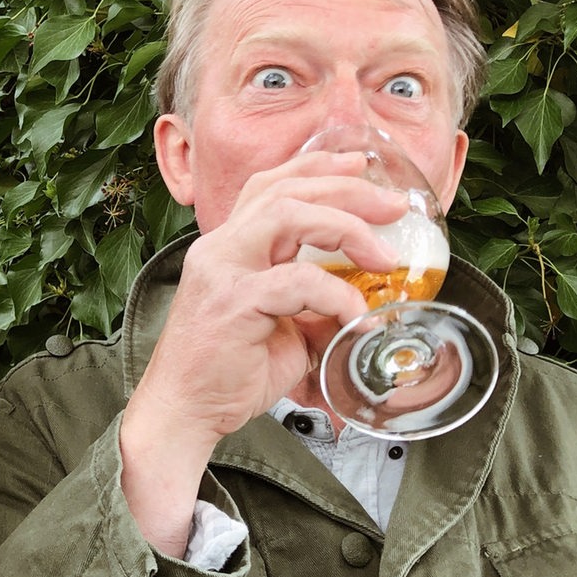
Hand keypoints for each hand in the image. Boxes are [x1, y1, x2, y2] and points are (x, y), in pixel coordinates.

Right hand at [119, 149, 406, 553]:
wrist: (182, 411)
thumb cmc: (226, 372)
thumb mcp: (279, 327)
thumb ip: (313, 305)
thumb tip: (363, 301)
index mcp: (227, 246)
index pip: (268, 185)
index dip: (314, 166)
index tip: (357, 166)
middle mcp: (220, 248)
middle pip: (284, 189)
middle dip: (346, 188)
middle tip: (394, 204)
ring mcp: (223, 271)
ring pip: (287, 215)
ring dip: (346, 226)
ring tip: (383, 254)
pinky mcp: (233, 303)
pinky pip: (297, 281)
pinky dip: (337, 295)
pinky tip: (358, 316)